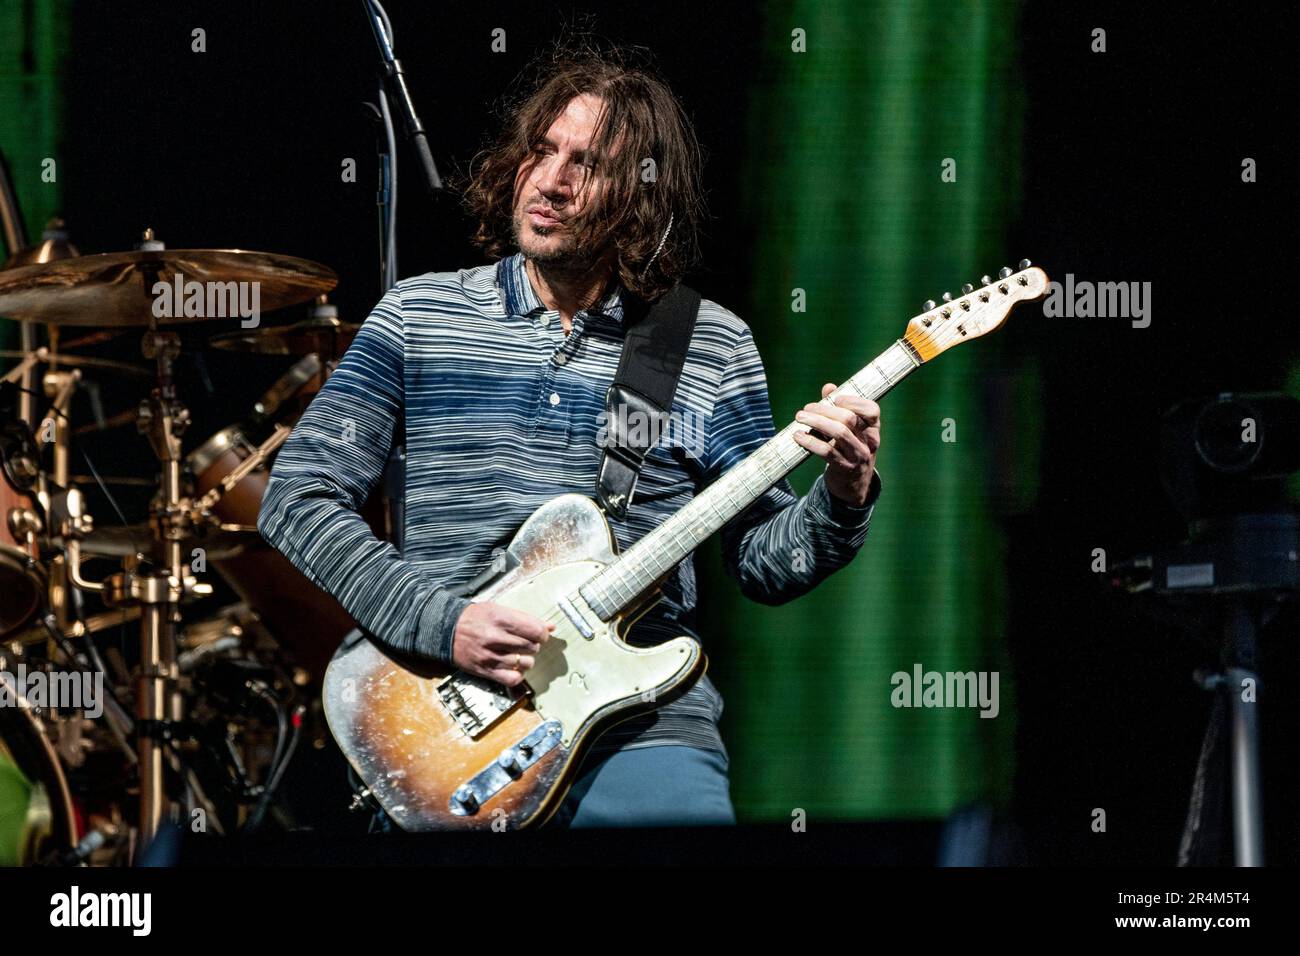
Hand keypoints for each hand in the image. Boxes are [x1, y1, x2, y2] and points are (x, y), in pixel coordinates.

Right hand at [451, 602, 554, 686]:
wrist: (445, 629)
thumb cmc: (474, 617)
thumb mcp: (498, 610)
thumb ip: (525, 619)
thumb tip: (550, 627)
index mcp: (500, 618)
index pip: (535, 630)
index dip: (542, 634)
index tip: (540, 635)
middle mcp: (495, 637)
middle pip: (532, 647)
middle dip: (534, 645)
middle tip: (526, 643)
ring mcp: (490, 656)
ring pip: (525, 663)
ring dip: (527, 660)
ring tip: (518, 654)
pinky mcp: (485, 670)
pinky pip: (512, 679)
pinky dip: (518, 675)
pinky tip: (514, 667)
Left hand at [792, 383, 881, 506]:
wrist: (853, 484)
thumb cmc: (848, 448)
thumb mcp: (849, 430)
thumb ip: (839, 407)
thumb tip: (828, 387)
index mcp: (873, 428)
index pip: (872, 409)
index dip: (853, 400)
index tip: (835, 399)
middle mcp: (870, 441)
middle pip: (849, 418)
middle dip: (824, 410)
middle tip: (806, 409)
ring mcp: (859, 456)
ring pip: (839, 433)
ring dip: (816, 422)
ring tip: (799, 417)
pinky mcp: (845, 468)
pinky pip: (827, 452)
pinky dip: (810, 441)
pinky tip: (798, 436)